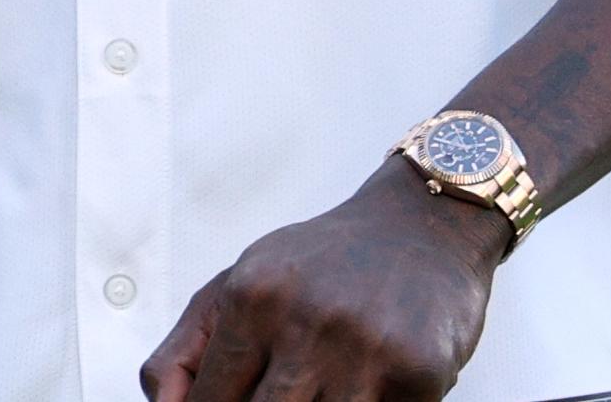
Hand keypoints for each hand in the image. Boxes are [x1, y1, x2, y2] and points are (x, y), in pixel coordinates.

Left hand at [142, 160, 505, 401]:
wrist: (424, 225)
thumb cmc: (323, 264)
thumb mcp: (242, 283)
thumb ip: (186, 350)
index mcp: (253, 296)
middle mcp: (305, 321)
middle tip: (279, 397)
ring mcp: (364, 350)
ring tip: (319, 387)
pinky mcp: (418, 373)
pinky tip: (365, 384)